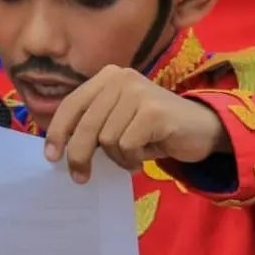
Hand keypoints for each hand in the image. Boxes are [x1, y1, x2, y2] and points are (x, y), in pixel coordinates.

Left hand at [44, 66, 229, 182]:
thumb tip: (59, 149)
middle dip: (79, 155)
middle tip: (80, 177)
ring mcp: (138, 92)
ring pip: (106, 139)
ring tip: (133, 156)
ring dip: (118, 158)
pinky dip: (132, 159)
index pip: (72, 104)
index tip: (51, 156)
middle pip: (86, 125)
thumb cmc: (154, 129)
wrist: (202, 128)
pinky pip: (126, 146)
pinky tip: (145, 156)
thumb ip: (93, 124)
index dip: (58, 131)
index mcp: (108, 76)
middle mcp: (121, 78)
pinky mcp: (153, 112)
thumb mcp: (118, 120)